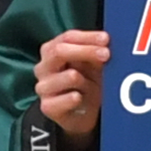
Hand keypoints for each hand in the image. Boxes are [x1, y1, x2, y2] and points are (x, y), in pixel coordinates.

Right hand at [34, 30, 109, 149]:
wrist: (84, 113)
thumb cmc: (88, 81)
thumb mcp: (93, 63)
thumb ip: (96, 50)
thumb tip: (106, 41)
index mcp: (52, 50)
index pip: (67, 37)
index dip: (88, 37)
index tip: (106, 39)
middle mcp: (44, 67)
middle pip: (60, 51)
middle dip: (86, 51)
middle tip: (107, 54)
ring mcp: (43, 87)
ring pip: (67, 75)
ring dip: (85, 79)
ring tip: (91, 85)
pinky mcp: (47, 107)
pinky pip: (61, 100)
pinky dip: (73, 98)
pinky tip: (78, 97)